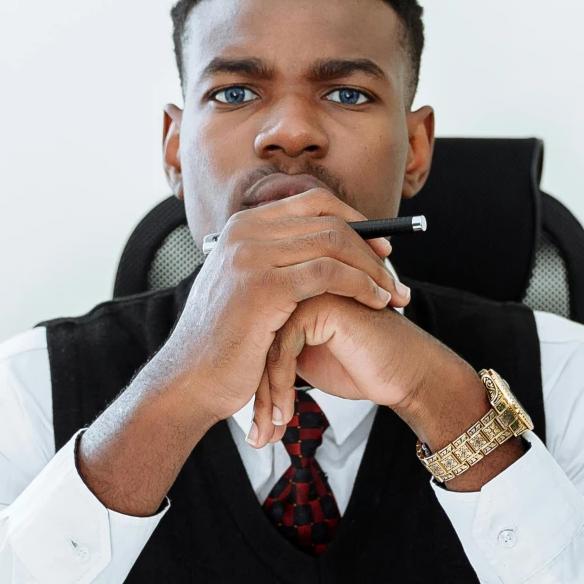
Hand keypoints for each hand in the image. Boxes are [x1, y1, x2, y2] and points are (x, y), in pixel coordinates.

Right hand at [76, 191, 407, 514]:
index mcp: (242, 226)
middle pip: (328, 219)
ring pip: (334, 242)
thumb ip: (275, 262)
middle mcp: (245, 231)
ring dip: (372, 269)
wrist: (189, 381)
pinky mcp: (264, 286)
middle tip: (395, 272)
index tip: (380, 246)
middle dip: (370, 245)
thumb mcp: (246, 289)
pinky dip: (362, 285)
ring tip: (394, 295)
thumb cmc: (223, 344)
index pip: (313, 202)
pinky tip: (378, 303)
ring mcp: (252, 254)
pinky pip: (330, 273)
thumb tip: (323, 249)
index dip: (354, 220)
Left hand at [252, 296, 524, 490]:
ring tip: (270, 432)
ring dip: (267, 397)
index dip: (251, 385)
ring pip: (265, 345)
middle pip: (255, 340)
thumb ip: (276, 353)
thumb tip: (236, 376)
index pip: (254, 337)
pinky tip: (287, 414)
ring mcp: (311, 290)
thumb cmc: (365, 367)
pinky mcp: (323, 304)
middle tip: (257, 436)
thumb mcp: (307, 362)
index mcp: (294, 295)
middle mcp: (300, 286)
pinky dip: (281, 387)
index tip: (253, 427)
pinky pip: (284, 347)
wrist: (409, 374)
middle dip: (255, 395)